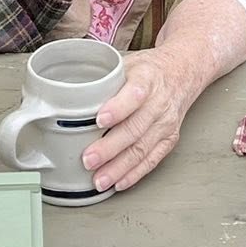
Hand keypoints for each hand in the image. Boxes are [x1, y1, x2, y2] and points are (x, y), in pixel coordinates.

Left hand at [81, 45, 205, 192]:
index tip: (99, 120)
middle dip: (110, 148)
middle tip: (88, 159)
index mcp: (147, 78)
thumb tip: (63, 94)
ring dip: (119, 167)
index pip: (134, 94)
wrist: (182, 73)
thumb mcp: (127, 63)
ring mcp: (166, 123)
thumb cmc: (149, 70)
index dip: (117, 108)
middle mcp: (159, 102)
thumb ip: (102, 79)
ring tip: (99, 179)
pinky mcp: (169, 139)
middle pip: (135, 128)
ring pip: (142, 149)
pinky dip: (135, 174)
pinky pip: (152, 160)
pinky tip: (119, 182)